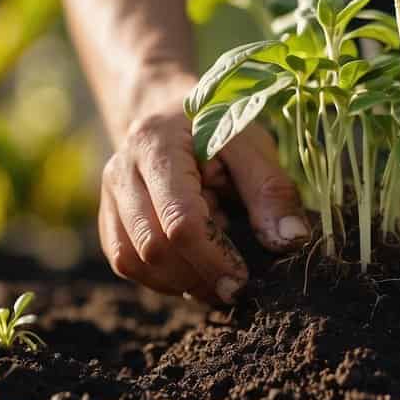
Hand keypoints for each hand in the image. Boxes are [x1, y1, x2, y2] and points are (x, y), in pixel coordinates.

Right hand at [98, 78, 308, 304]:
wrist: (172, 111)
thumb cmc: (218, 125)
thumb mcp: (253, 144)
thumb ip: (271, 190)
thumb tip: (290, 240)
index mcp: (157, 145)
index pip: (179, 218)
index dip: (213, 258)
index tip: (242, 280)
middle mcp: (121, 171)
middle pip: (151, 246)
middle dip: (196, 276)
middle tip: (235, 287)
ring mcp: (110, 196)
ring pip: (131, 261)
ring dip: (177, 280)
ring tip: (214, 271)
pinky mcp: (109, 217)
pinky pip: (125, 262)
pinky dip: (161, 277)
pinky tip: (192, 267)